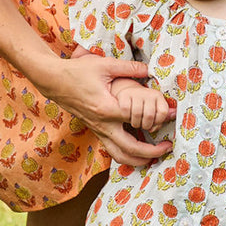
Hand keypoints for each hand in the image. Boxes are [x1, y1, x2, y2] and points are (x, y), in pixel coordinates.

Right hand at [35, 51, 172, 165]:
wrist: (53, 80)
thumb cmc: (77, 72)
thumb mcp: (104, 65)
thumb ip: (129, 68)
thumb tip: (149, 69)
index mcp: (107, 109)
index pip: (137, 119)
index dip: (157, 119)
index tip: (172, 116)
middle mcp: (102, 124)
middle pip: (130, 149)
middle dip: (151, 152)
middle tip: (167, 146)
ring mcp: (97, 130)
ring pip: (119, 155)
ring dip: (138, 160)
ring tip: (155, 156)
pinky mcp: (95, 130)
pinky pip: (112, 149)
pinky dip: (126, 154)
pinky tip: (138, 149)